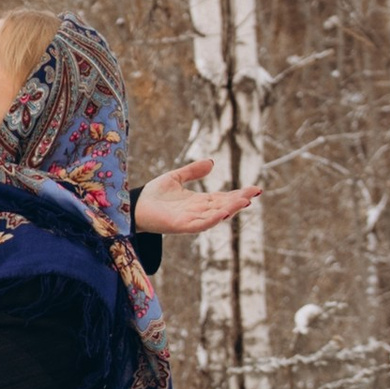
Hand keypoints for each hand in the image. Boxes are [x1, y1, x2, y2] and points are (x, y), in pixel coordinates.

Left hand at [136, 158, 264, 238]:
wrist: (133, 206)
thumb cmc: (152, 194)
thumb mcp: (175, 177)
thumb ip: (192, 171)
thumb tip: (212, 162)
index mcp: (198, 201)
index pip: (223, 197)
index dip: (239, 194)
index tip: (255, 189)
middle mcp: (197, 211)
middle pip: (223, 206)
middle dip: (239, 200)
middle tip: (254, 193)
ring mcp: (190, 220)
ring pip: (215, 215)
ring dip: (230, 209)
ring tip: (244, 201)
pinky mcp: (181, 226)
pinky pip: (200, 224)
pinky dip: (212, 219)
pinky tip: (223, 213)